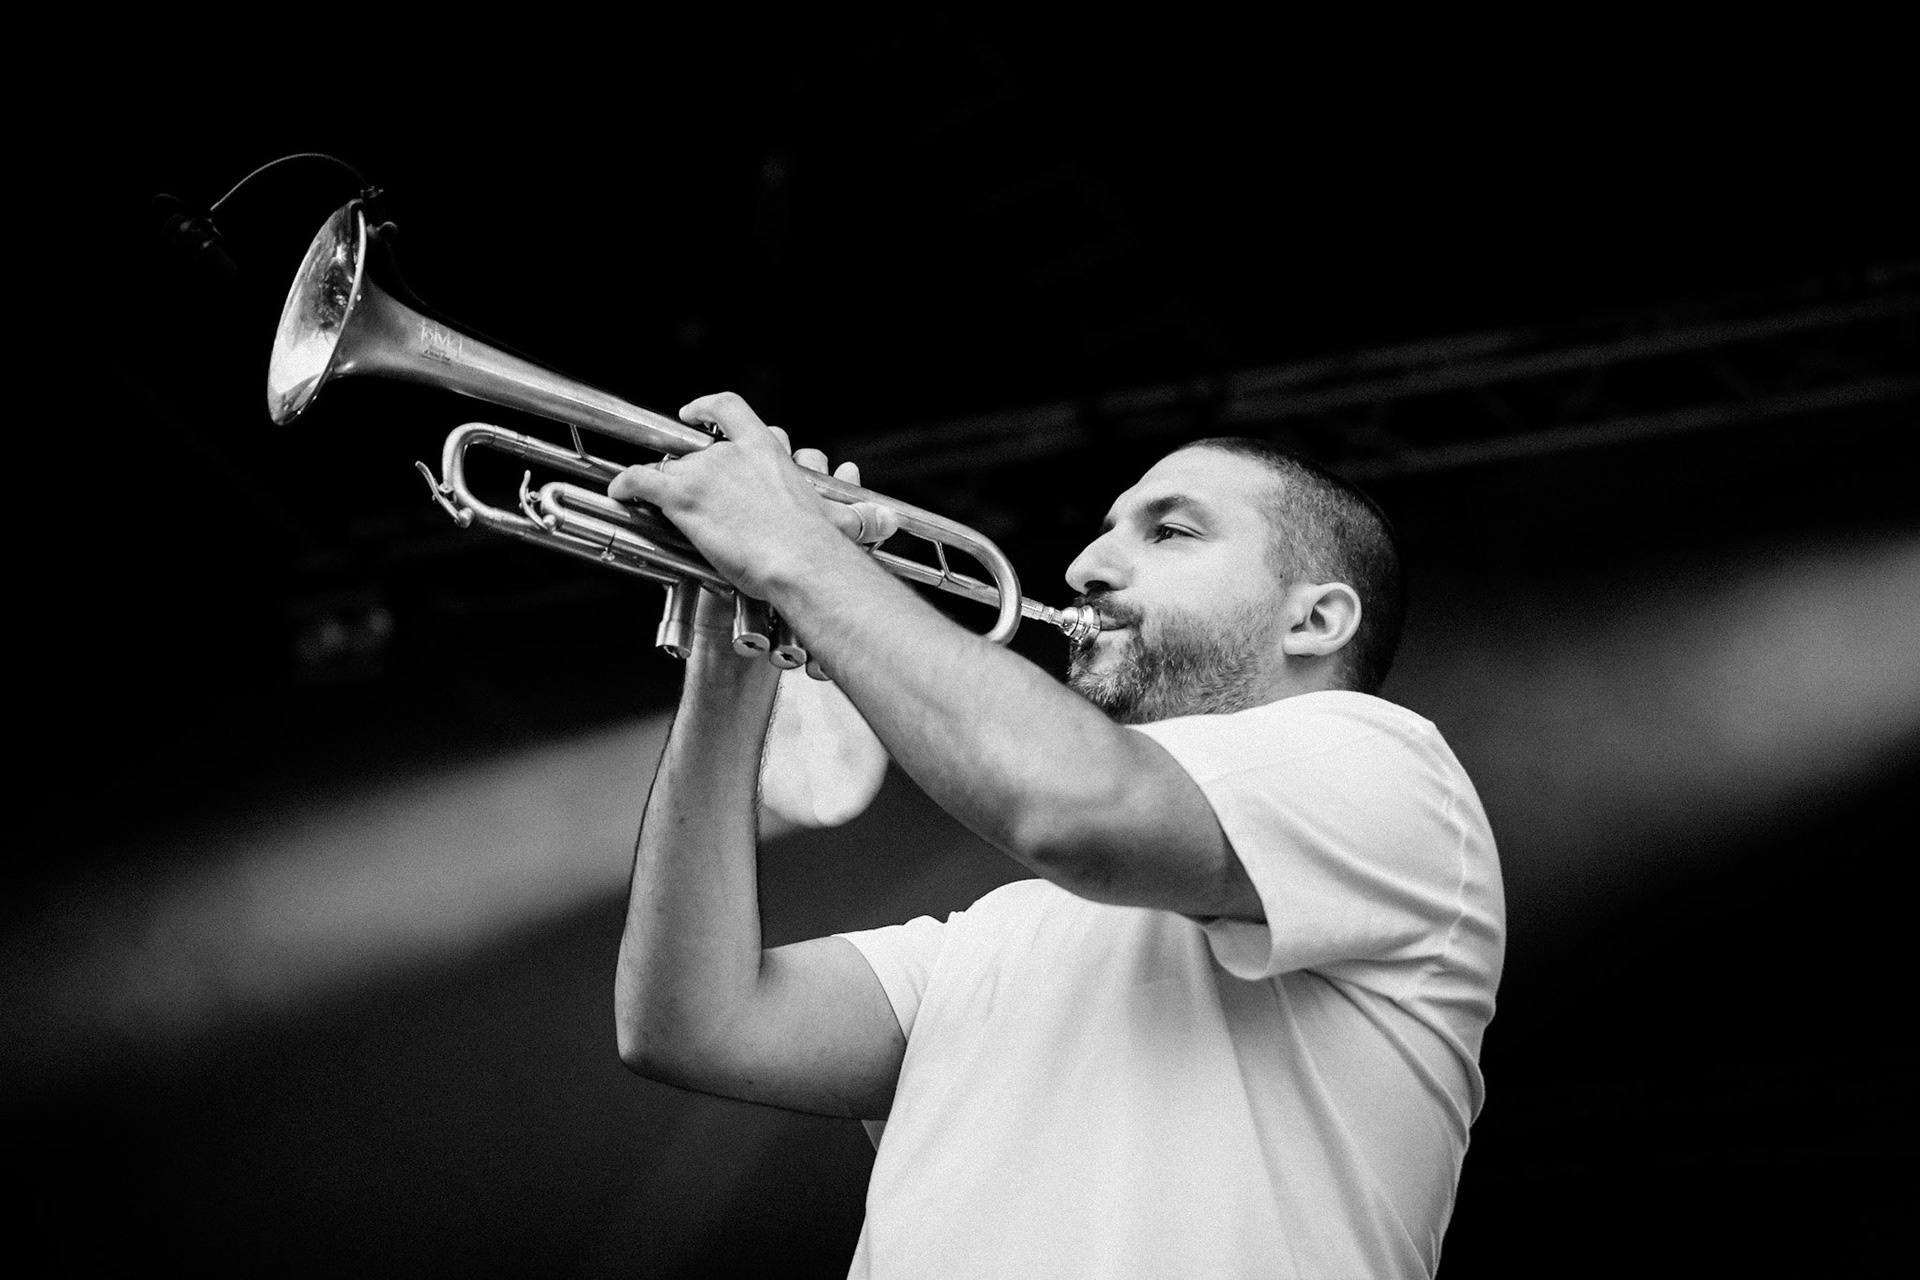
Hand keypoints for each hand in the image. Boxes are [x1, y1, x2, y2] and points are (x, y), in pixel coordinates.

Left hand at [607, 392, 896, 601]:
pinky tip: (620, 491)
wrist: (800, 561)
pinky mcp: (683, 496)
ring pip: (671, 468)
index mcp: (768, 453)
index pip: (733, 412)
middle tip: (688, 488)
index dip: (709, 408)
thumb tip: (888, 522)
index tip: (697, 414)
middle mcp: (734, 454)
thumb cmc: (819, 547)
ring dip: (664, 485)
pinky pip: (642, 481)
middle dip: (690, 469)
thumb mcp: (842, 523)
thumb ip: (861, 518)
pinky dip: (627, 484)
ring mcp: (706, 472)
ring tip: (660, 504)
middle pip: (698, 450)